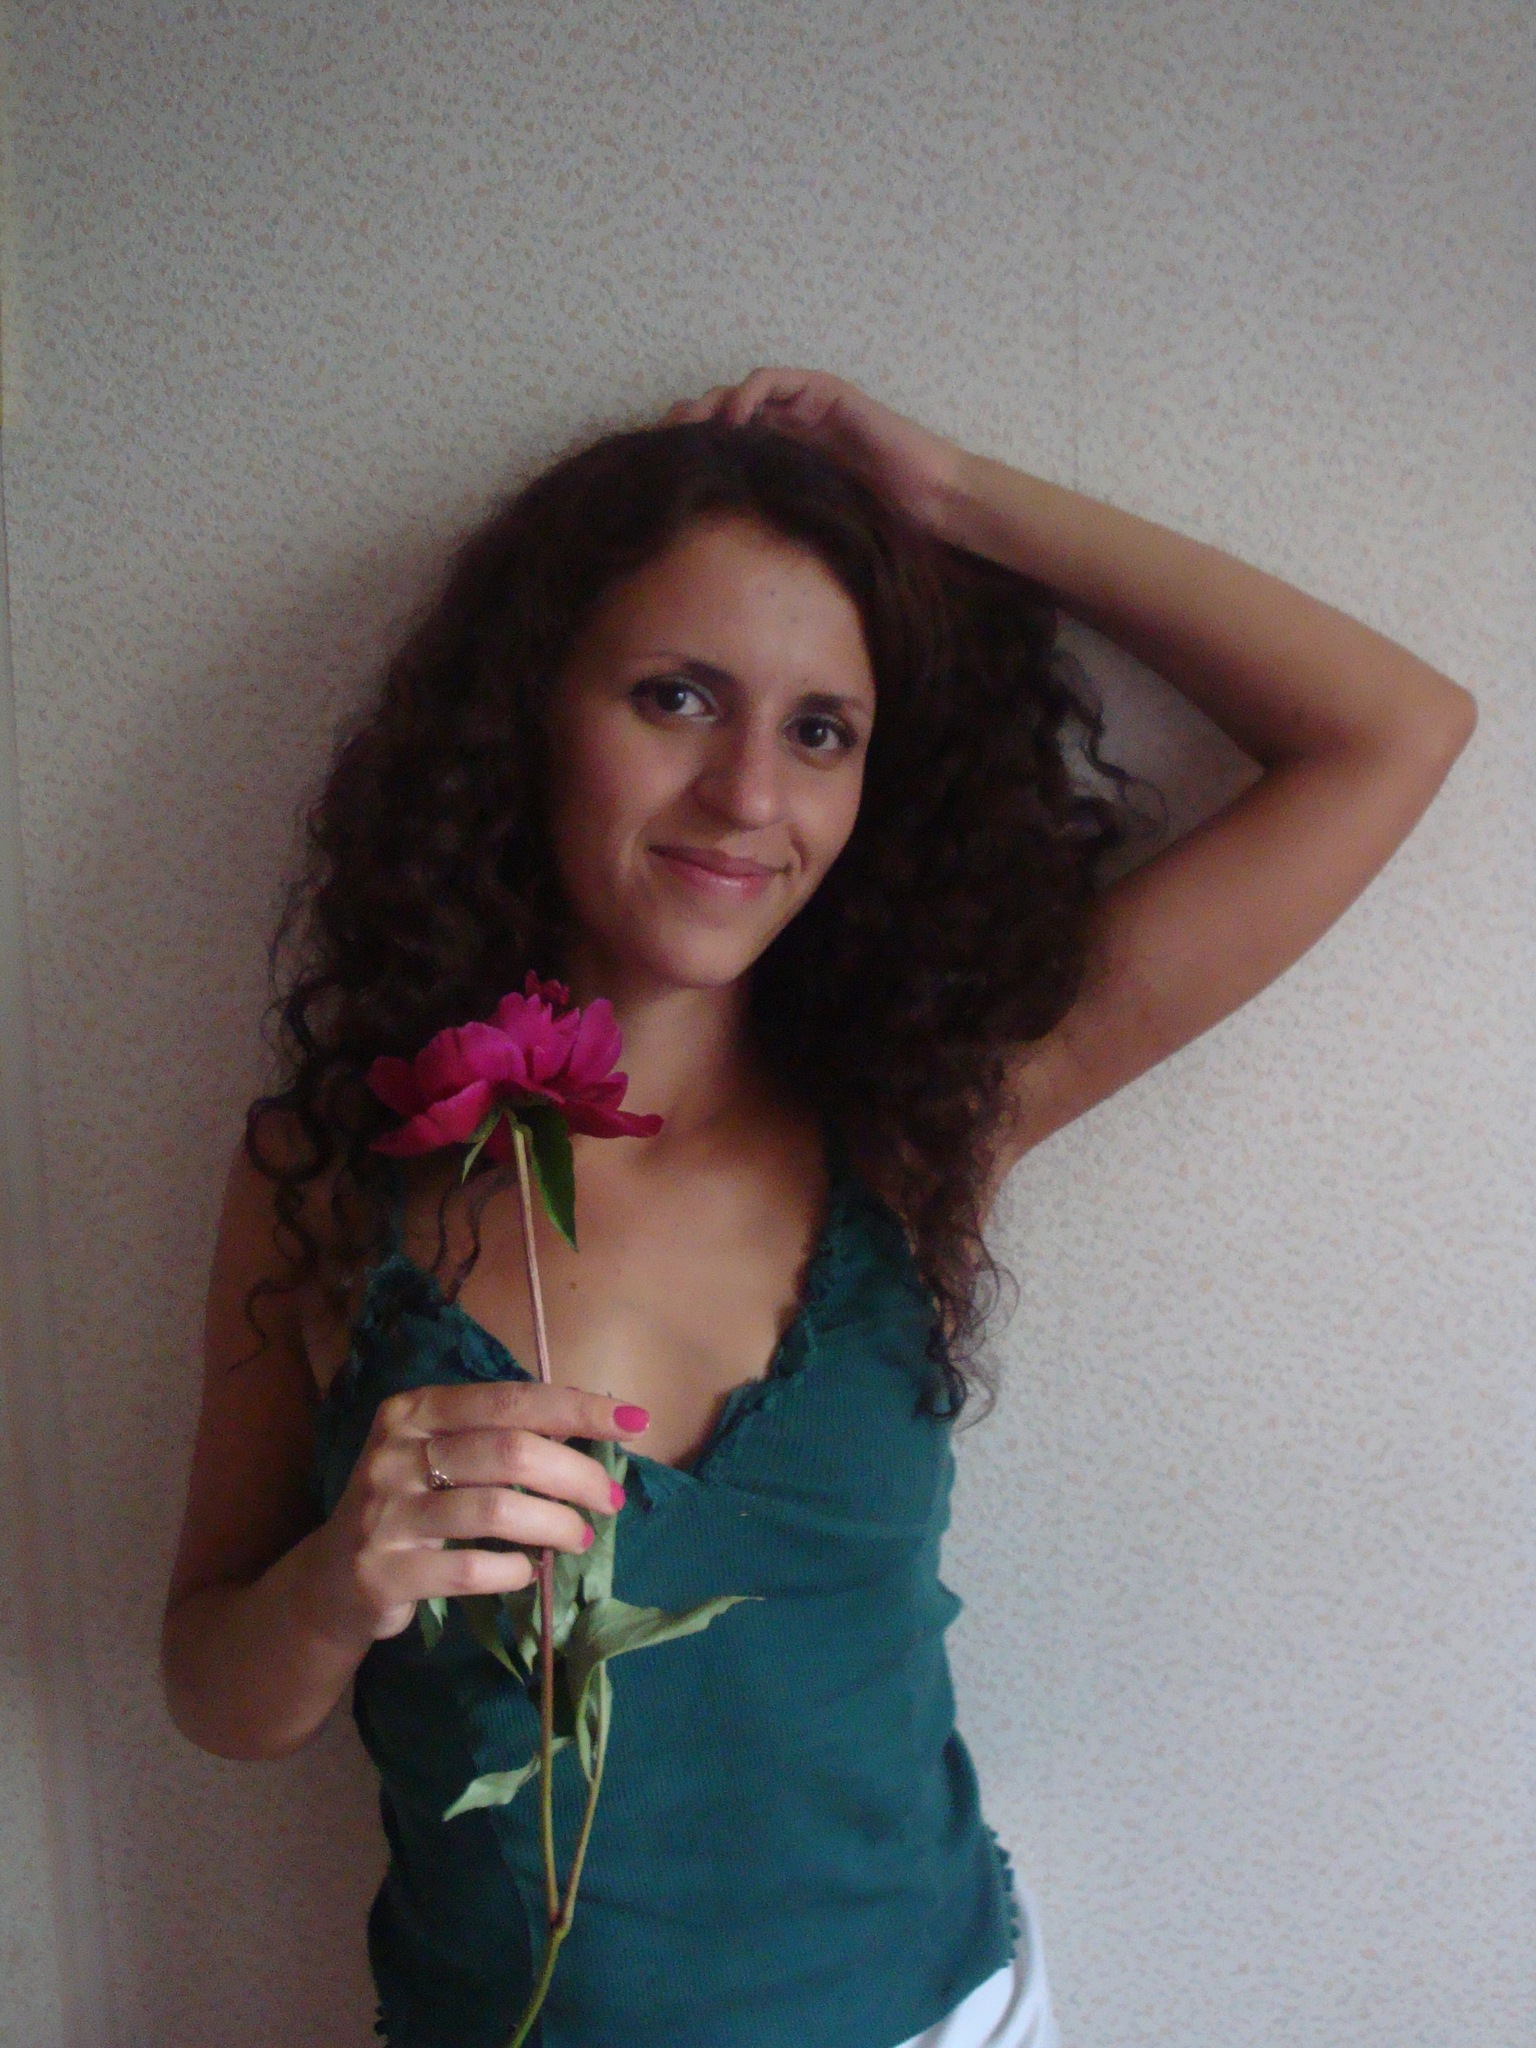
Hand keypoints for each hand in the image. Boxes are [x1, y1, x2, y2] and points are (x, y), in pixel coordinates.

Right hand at [303, 1384, 647, 1644]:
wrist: (329, 1581)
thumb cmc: (408, 1504)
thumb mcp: (440, 1455)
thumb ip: (500, 1436)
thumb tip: (592, 1423)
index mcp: (414, 1411)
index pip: (511, 1399)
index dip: (578, 1408)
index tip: (634, 1422)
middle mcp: (395, 1453)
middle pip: (509, 1452)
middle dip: (576, 1475)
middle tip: (609, 1500)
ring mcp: (384, 1513)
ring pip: (494, 1511)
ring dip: (554, 1525)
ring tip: (579, 1537)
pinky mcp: (383, 1571)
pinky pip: (468, 1570)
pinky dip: (512, 1571)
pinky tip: (528, 1572)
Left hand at [662, 366, 964, 535]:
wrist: (929, 499)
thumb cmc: (879, 519)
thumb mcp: (808, 525)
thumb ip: (773, 522)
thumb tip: (719, 556)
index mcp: (783, 456)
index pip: (724, 442)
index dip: (692, 448)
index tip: (660, 466)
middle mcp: (790, 426)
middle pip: (724, 412)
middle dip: (689, 421)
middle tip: (660, 439)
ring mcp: (807, 406)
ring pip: (743, 392)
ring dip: (710, 402)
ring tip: (687, 424)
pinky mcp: (825, 392)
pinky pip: (777, 382)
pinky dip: (751, 393)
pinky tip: (734, 418)